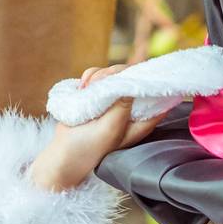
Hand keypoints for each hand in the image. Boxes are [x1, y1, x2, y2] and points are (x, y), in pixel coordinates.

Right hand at [28, 63, 170, 191]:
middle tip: (99, 83)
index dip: (156, 82)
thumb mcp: (110, 128)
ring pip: (114, 74)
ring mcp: (114, 101)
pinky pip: (98, 76)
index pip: (159, 96)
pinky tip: (82, 87)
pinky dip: (90, 77)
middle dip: (116, 75)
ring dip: (99, 76)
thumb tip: (131, 81)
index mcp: (142, 121)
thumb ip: (122, 106)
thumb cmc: (90, 146)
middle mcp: (131, 109)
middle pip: (134, 78)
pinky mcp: (97, 95)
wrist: (63, 152)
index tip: (145, 72)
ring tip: (87, 89)